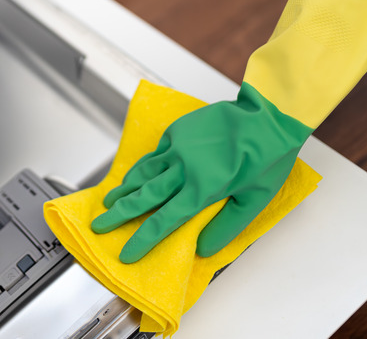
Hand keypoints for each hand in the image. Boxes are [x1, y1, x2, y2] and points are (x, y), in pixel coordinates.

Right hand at [91, 83, 311, 262]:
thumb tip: (203, 249)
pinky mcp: (178, 131)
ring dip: (124, 189)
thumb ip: (226, 227)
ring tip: (108, 201)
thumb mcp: (254, 200)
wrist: (267, 114)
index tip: (126, 253)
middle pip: (143, 197)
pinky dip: (143, 167)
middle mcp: (183, 169)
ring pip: (143, 173)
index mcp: (201, 189)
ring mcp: (177, 147)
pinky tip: (136, 175)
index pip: (164, 221)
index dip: (142, 240)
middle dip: (118, 215)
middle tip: (98, 226)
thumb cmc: (268, 158)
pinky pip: (155, 153)